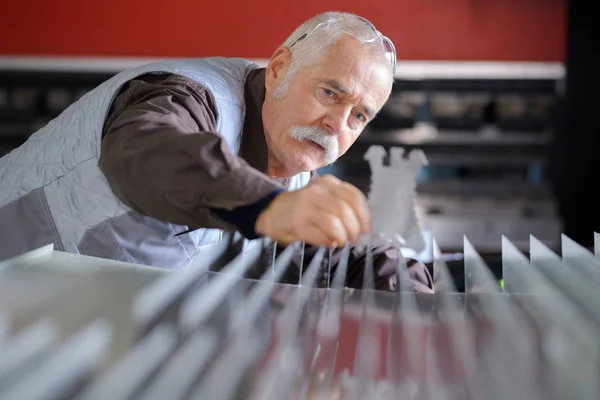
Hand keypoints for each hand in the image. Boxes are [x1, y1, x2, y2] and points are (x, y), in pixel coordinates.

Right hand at [255, 174, 371, 246]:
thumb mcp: (325, 199)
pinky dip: (329, 241)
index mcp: (329, 183)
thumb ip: (344, 206)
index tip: (366, 229)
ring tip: (342, 242)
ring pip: (335, 222)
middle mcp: (318, 190)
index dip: (365, 215)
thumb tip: (363, 226)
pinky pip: (321, 234)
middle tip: (353, 239)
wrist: (274, 213)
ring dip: (343, 236)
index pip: (354, 196)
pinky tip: (329, 243)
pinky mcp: (297, 222)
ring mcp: (306, 205)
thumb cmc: (306, 209)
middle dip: (354, 229)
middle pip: (346, 210)